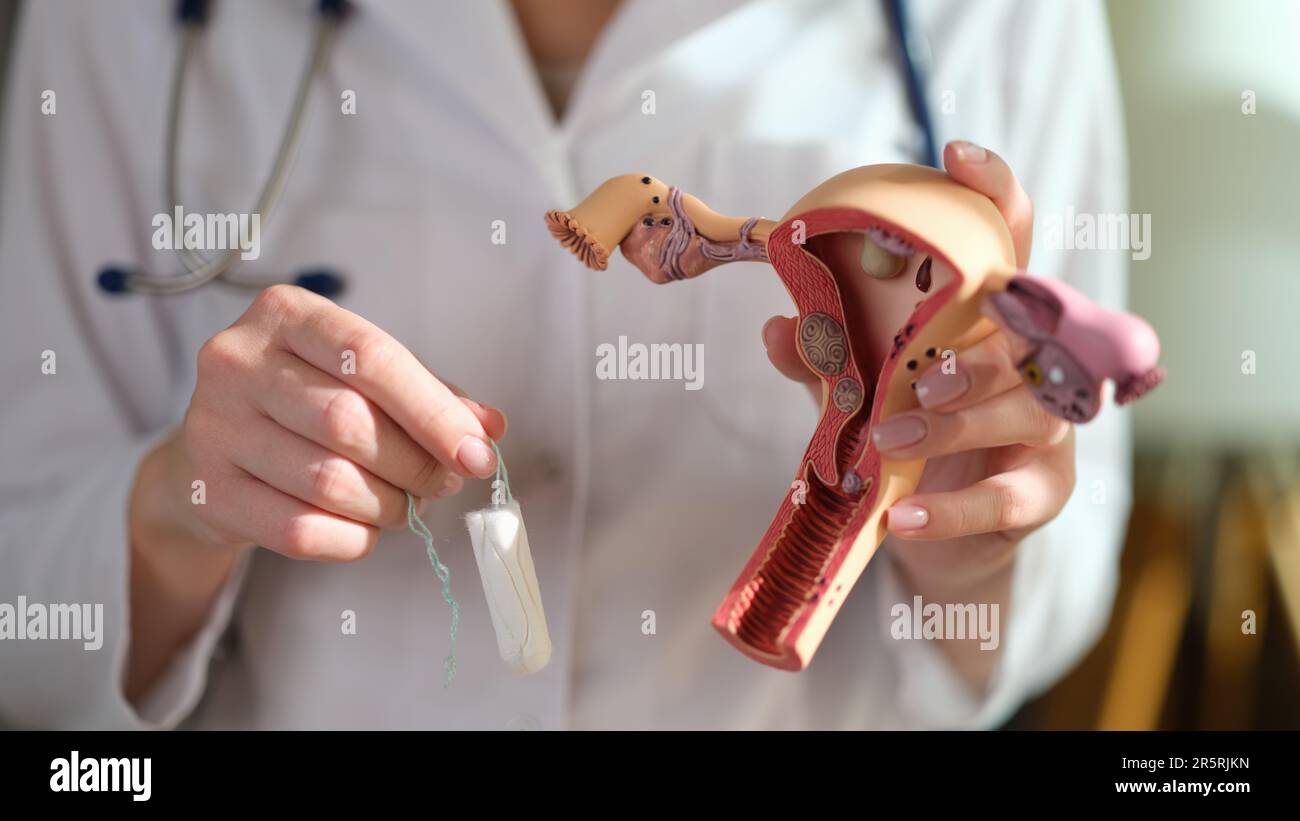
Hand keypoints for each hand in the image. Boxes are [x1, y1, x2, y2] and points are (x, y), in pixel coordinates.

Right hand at [125, 284, 505, 699]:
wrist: (212, 452)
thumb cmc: (306, 403)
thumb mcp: (366, 379)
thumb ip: (431, 397)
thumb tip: (488, 428)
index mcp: (285, 314)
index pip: (370, 357)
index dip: (433, 412)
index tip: (477, 453)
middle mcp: (237, 362)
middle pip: (349, 422)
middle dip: (415, 464)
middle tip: (442, 482)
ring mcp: (213, 428)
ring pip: (328, 482)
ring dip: (388, 505)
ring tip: (404, 503)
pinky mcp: (207, 492)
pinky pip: (300, 531)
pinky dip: (352, 538)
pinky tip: (364, 528)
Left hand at [762, 142, 1073, 682]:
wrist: (940, 528)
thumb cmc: (909, 436)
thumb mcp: (860, 392)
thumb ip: (828, 361)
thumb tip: (778, 326)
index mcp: (989, 316)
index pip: (1009, 239)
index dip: (992, 192)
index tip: (954, 155)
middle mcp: (1032, 359)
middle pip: (1028, 331)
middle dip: (976, 348)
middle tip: (922, 376)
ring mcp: (1047, 425)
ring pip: (1024, 409)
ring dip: (956, 422)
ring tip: (890, 439)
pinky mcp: (1042, 490)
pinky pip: (1005, 496)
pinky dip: (950, 508)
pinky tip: (903, 516)